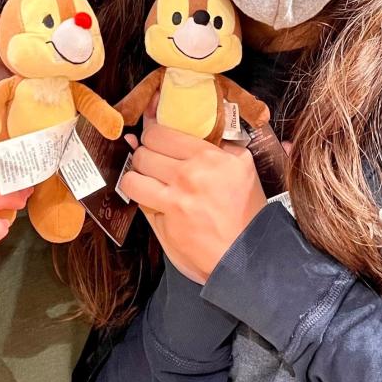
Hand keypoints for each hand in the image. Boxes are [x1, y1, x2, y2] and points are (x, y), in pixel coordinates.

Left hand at [120, 123, 267, 284]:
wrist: (247, 254)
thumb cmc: (246, 211)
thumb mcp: (244, 166)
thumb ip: (220, 144)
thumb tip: (193, 127)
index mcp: (210, 157)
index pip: (161, 133)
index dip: (151, 129)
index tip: (149, 128)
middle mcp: (191, 175)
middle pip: (144, 151)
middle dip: (144, 153)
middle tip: (151, 157)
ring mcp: (176, 200)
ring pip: (133, 176)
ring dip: (136, 176)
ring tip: (146, 178)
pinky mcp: (165, 223)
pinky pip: (139, 201)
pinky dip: (140, 197)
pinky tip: (150, 196)